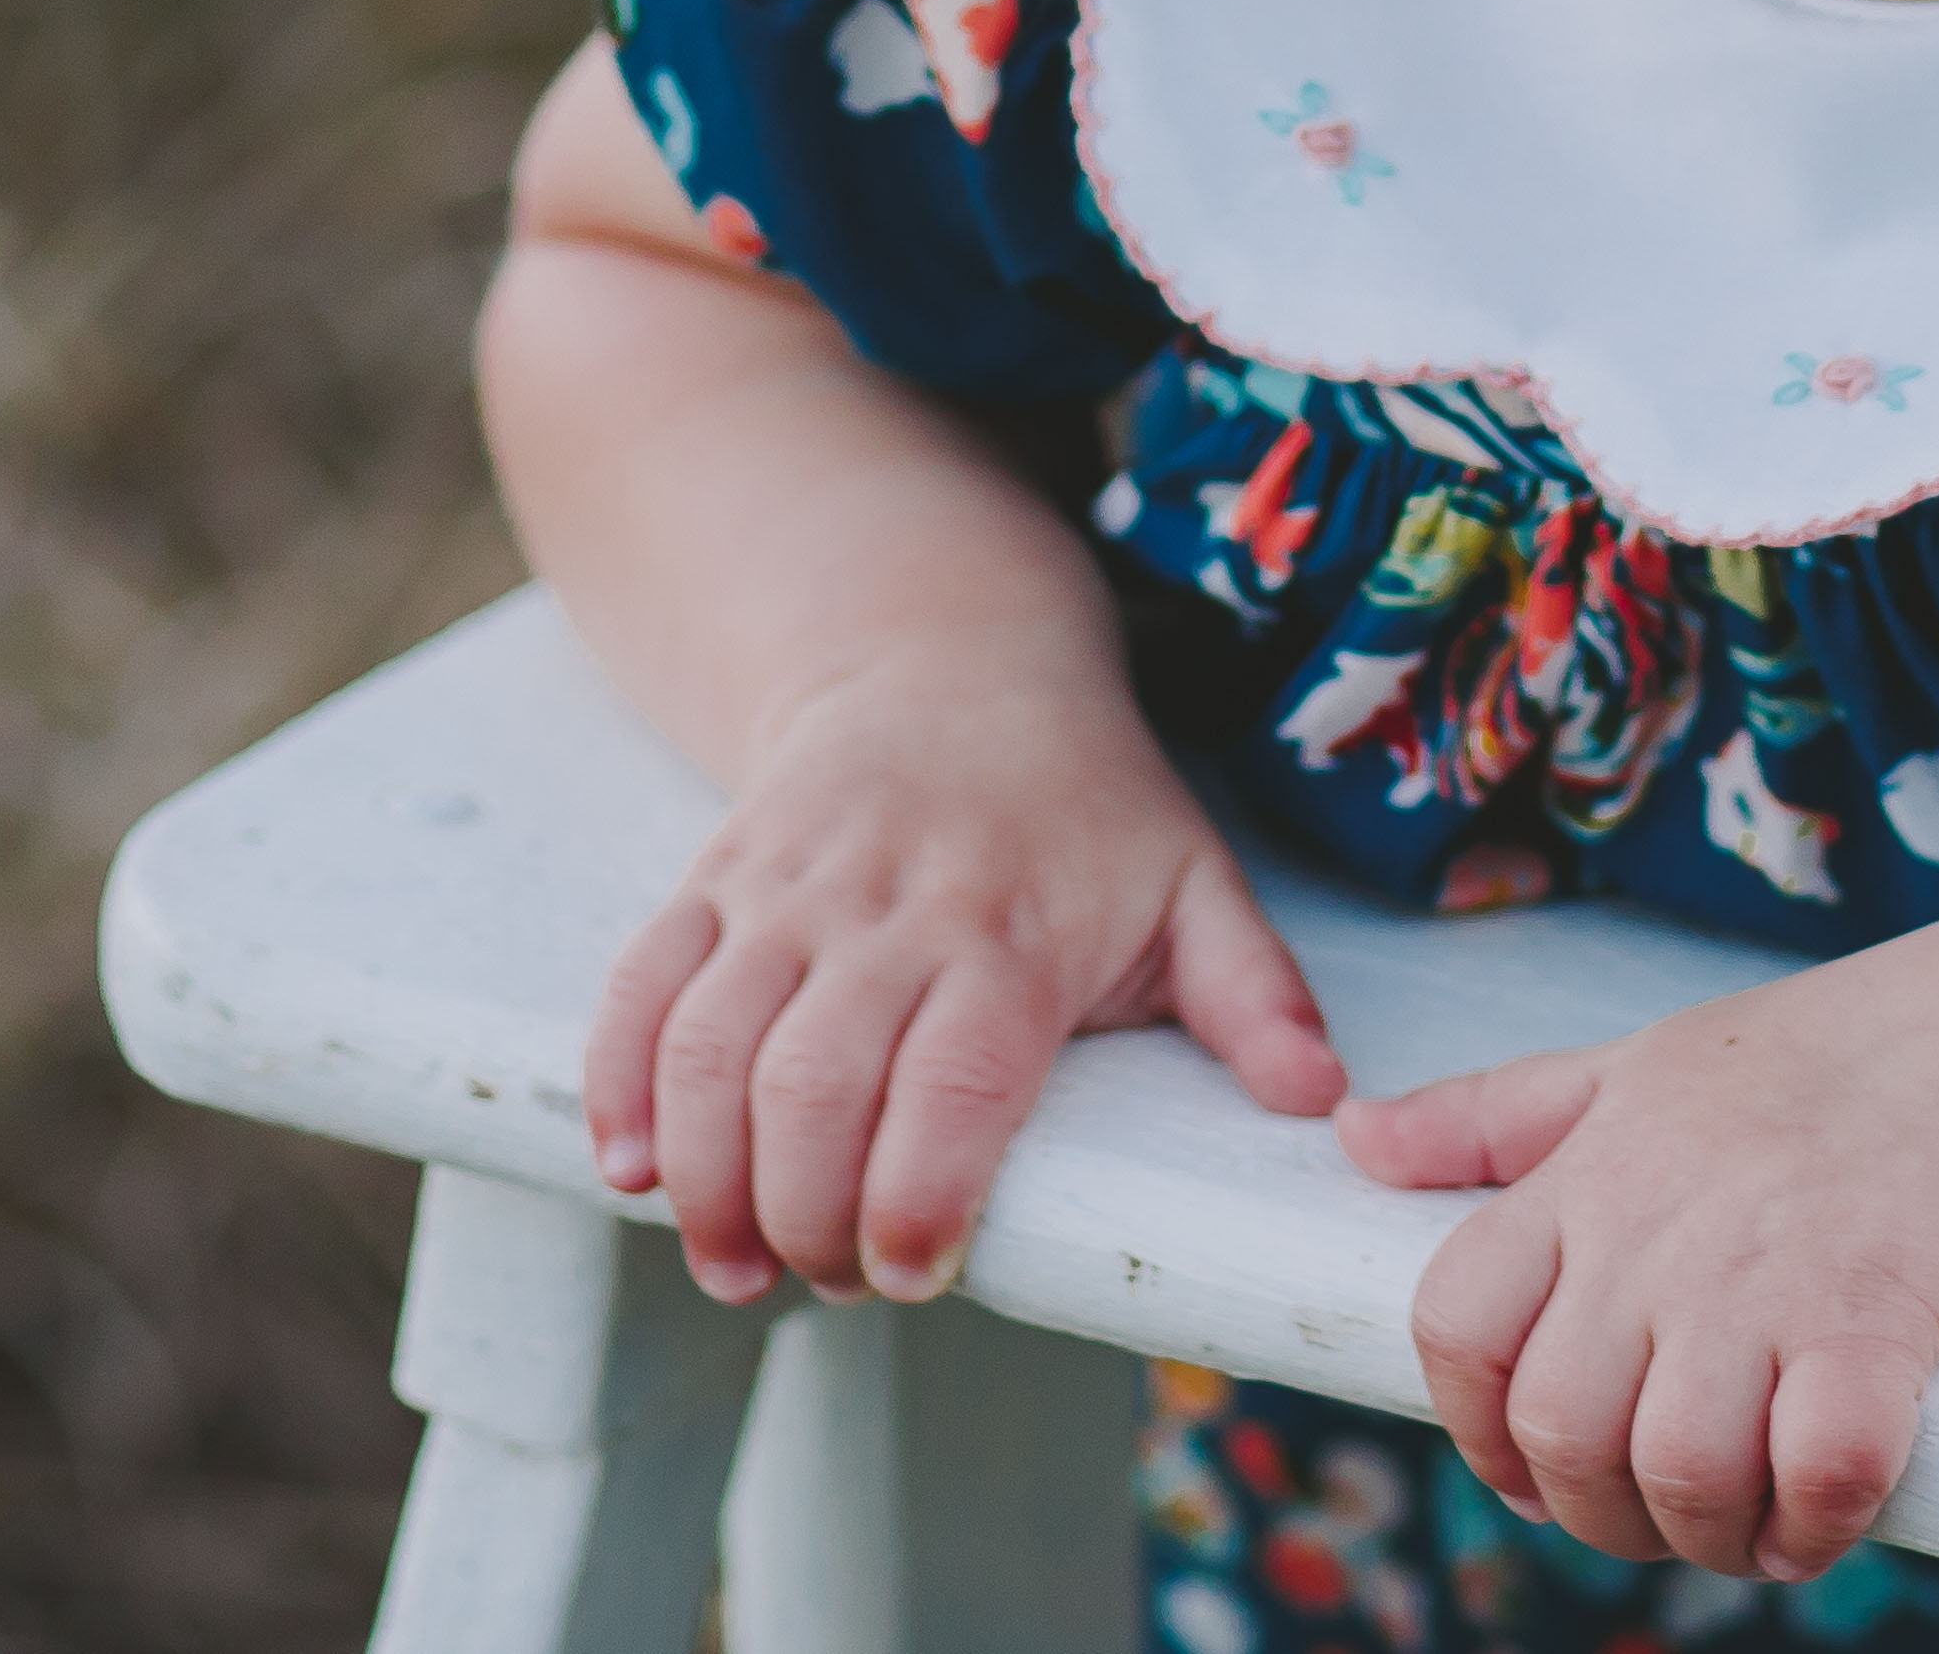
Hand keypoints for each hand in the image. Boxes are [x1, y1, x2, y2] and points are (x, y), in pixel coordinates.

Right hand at [586, 621, 1346, 1304]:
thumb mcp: (1194, 878)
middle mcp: (886, 910)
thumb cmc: (1083, 802)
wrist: (946, 655)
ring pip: (710, 1046)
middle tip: (834, 1283)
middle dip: (803, 1215)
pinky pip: (638, 987)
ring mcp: (785, 894)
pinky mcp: (711, 883)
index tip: (917, 1273)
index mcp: (1010, 931)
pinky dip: (618, 1084)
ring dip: (705, 1176)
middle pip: (811, 1084)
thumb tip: (1319, 1101)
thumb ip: (1254, 997)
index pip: (952, 1082)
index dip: (917, 1193)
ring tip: (731, 1267)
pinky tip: (630, 1168)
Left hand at [1337, 934, 1938, 1578]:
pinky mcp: (1882, 1318)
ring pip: (1672, 1471)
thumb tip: (1353, 1139)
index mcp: (1591, 1171)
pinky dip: (1817, 1522)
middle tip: (1669, 1508)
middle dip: (1599, 1511)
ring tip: (1750, 1521)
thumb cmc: (1832, 1059)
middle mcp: (1659, 1225)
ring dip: (1707, 1535)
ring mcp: (1769, 1274)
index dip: (1475, 1427)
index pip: (1455, 1325)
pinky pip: (1817, 1471)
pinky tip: (1828, 1510)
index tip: (1541, 1459)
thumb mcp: (1636, 1063)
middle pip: (1556, 1431)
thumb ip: (1495, 1116)